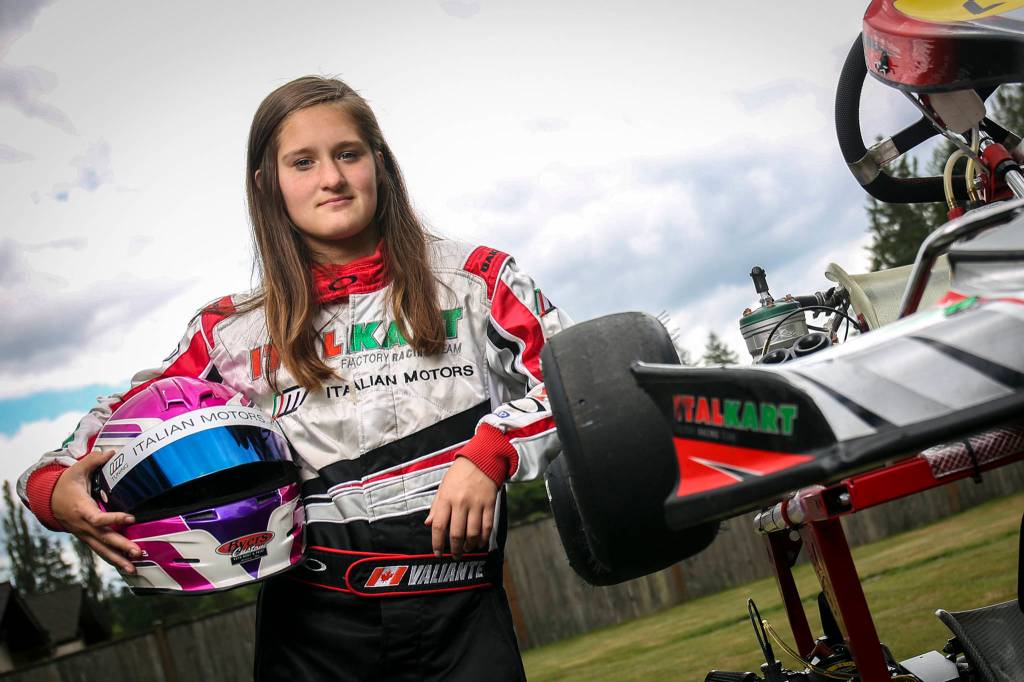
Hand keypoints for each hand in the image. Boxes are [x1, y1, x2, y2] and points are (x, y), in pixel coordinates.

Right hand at [52, 449, 140, 573]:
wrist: (49, 501)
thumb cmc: (66, 484)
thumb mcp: (77, 469)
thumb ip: (94, 460)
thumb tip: (112, 452)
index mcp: (82, 509)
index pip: (98, 518)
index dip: (114, 519)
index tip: (131, 518)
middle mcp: (83, 525)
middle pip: (103, 539)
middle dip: (121, 547)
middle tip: (138, 552)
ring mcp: (85, 534)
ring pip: (102, 549)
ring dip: (118, 560)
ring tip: (134, 569)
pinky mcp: (88, 538)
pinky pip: (100, 550)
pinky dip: (112, 559)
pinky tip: (126, 567)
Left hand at [424, 457, 497, 559]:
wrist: (481, 461)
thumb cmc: (459, 475)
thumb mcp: (443, 487)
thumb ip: (435, 507)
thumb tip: (428, 524)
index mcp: (446, 498)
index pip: (438, 526)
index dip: (437, 543)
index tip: (438, 553)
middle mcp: (460, 503)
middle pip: (456, 533)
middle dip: (454, 549)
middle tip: (455, 556)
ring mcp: (476, 504)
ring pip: (472, 533)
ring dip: (469, 546)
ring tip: (467, 550)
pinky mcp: (489, 504)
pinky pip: (487, 526)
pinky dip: (483, 538)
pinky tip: (480, 543)